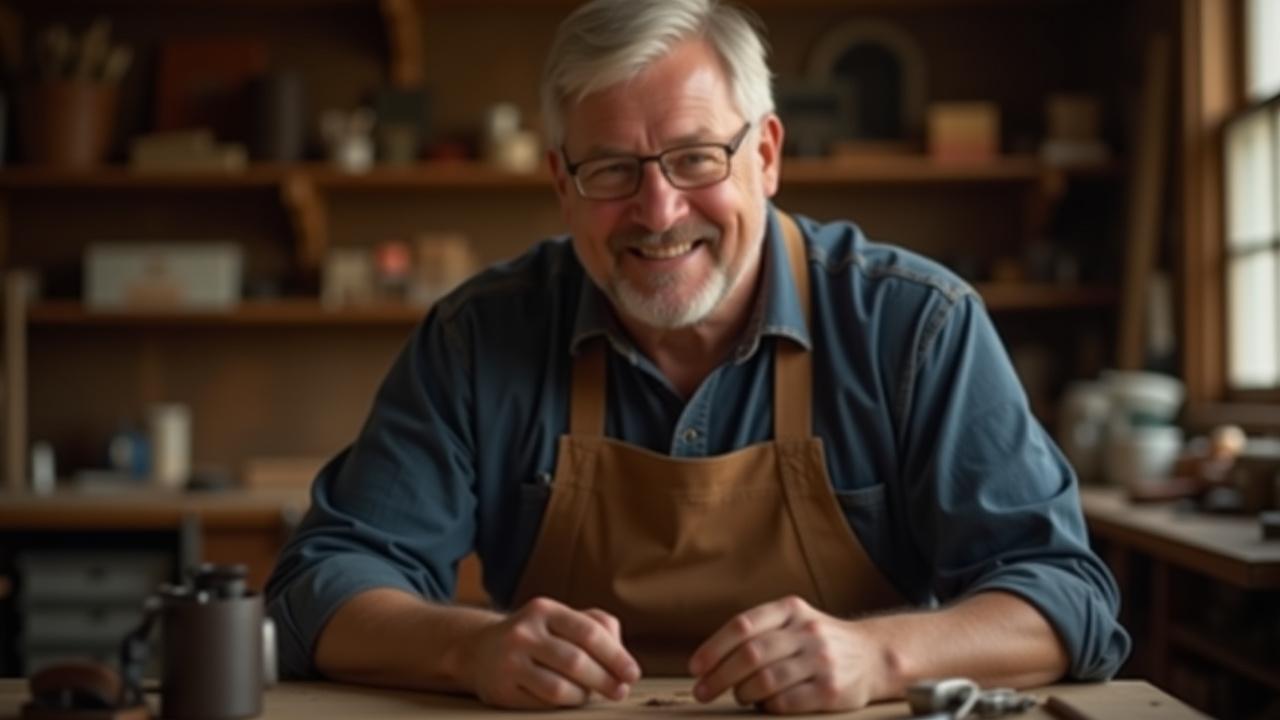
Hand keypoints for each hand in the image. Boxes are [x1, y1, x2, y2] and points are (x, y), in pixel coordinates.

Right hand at [462, 596, 640, 708]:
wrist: (479, 650)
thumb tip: (622, 656)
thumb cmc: (537, 635)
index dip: (616, 656)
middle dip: (605, 680)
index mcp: (545, 610)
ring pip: (559, 688)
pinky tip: (569, 700)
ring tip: (592, 695)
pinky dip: (563, 705)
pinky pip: (542, 704)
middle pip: (576, 662)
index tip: (632, 674)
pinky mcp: (500, 689)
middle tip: (620, 691)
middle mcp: (524, 632)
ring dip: (584, 696)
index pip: (589, 632)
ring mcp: (509, 661)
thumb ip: (597, 627)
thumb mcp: (561, 619)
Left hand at [688, 595, 893, 713]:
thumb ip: (758, 632)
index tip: (696, 668)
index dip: (713, 648)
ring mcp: (820, 660)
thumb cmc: (819, 642)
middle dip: (719, 677)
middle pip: (750, 654)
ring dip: (742, 693)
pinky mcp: (831, 689)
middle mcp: (806, 631)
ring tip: (739, 696)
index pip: (742, 626)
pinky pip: (786, 701)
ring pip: (765, 680)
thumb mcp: (793, 621)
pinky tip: (764, 705)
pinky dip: (767, 706)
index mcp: (790, 609)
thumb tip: (710, 661)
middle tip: (703, 691)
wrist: (875, 655)